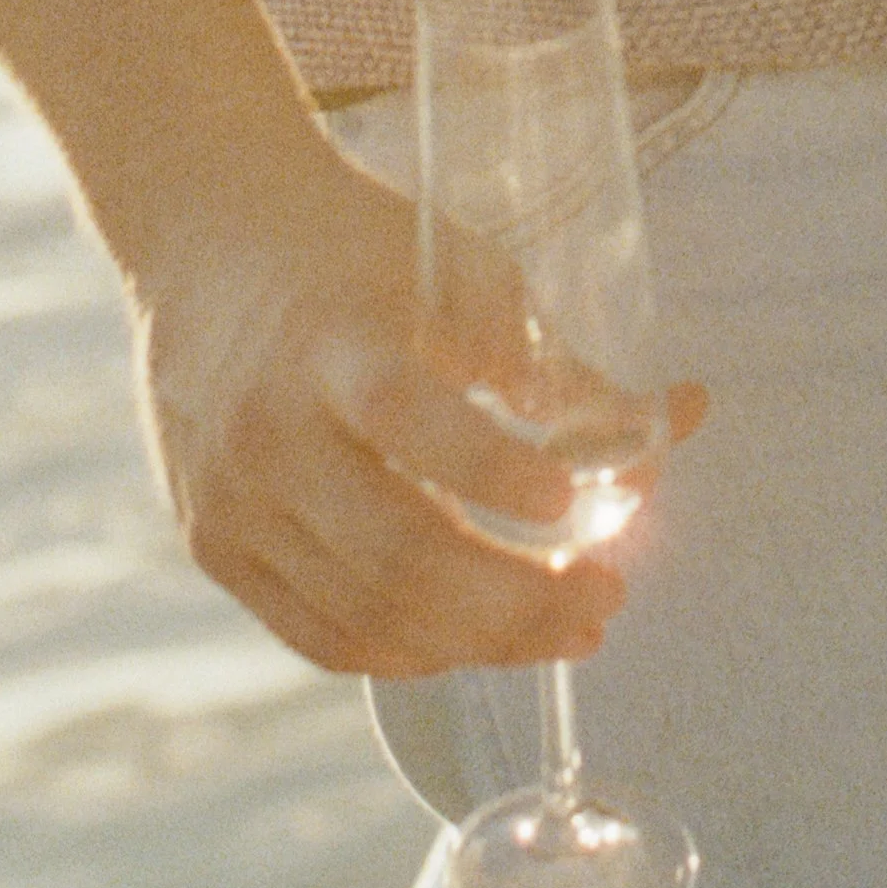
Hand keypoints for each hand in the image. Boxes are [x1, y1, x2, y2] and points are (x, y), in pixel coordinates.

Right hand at [131, 133, 706, 676]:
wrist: (206, 236)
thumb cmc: (357, 249)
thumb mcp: (457, 269)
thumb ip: (554, 359)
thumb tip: (679, 417)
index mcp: (330, 338)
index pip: (407, 415)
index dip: (491, 467)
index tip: (568, 502)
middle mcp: (269, 427)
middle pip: (394, 546)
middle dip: (517, 596)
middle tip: (608, 598)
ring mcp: (233, 500)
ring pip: (366, 610)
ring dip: (481, 639)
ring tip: (569, 628)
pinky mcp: (216, 547)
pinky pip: (319, 635)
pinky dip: (407, 652)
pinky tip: (475, 642)